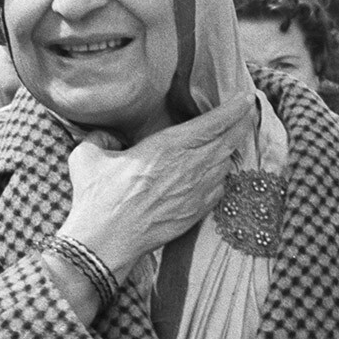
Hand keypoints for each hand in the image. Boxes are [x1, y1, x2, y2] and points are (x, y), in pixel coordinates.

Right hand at [59, 93, 255, 279]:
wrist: (106, 241)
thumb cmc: (98, 198)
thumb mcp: (88, 156)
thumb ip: (102, 139)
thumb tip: (108, 137)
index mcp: (167, 147)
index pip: (212, 123)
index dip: (234, 109)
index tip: (247, 97)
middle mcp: (189, 167)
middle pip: (228, 140)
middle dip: (242, 123)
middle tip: (251, 111)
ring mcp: (196, 191)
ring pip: (225, 163)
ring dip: (231, 148)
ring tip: (234, 137)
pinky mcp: (197, 212)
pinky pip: (219, 188)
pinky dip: (222, 175)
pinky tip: (219, 171)